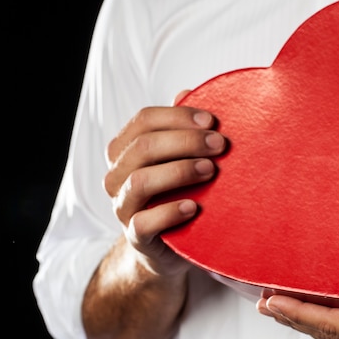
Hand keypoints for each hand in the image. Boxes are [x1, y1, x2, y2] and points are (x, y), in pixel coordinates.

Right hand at [103, 90, 226, 275]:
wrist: (171, 246)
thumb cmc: (179, 193)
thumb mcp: (182, 159)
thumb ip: (182, 129)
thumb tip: (187, 92)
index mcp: (126, 151)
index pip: (144, 121)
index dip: (178, 117)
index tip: (213, 121)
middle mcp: (117, 176)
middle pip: (143, 147)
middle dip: (185, 141)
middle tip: (221, 145)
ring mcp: (123, 207)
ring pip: (139, 181)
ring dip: (179, 171)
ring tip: (211, 170)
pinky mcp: (135, 236)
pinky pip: (143, 223)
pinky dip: (169, 212)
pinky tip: (194, 206)